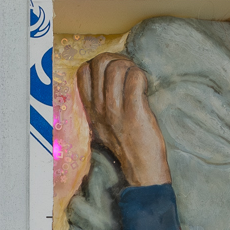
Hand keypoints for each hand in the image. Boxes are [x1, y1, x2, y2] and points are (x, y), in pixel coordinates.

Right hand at [75, 54, 169, 185]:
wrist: (141, 169)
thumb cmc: (126, 145)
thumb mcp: (102, 126)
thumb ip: (98, 105)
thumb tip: (105, 79)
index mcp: (90, 109)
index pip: (83, 71)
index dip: (100, 64)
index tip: (114, 73)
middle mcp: (99, 108)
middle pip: (100, 62)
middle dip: (118, 60)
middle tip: (130, 72)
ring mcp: (115, 110)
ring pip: (117, 67)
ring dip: (131, 67)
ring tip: (138, 81)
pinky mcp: (134, 112)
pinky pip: (135, 78)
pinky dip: (141, 76)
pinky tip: (145, 88)